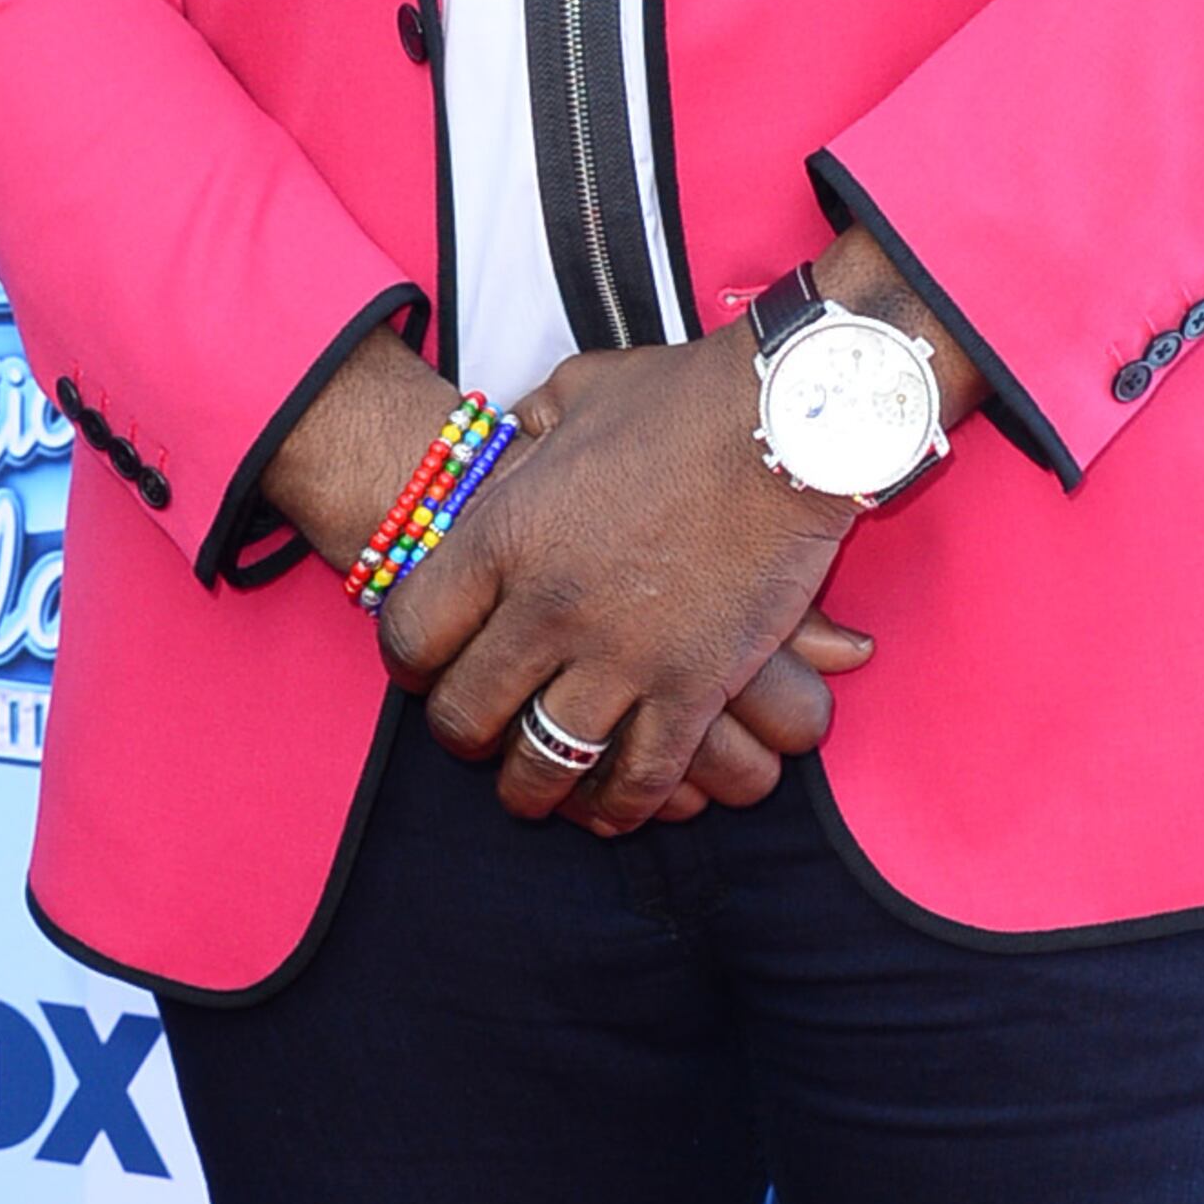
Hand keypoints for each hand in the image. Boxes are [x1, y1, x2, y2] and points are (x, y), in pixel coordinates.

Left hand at [380, 329, 852, 828]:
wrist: (793, 422)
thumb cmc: (686, 398)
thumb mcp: (574, 395)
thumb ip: (526, 435)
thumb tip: (504, 446)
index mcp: (505, 534)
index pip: (411, 632)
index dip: (410, 662)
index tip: (426, 668)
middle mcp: (548, 606)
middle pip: (467, 713)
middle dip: (464, 735)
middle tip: (479, 735)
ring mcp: (621, 656)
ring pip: (545, 762)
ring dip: (532, 789)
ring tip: (534, 793)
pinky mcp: (693, 688)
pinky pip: (640, 777)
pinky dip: (621, 805)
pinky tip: (613, 808)